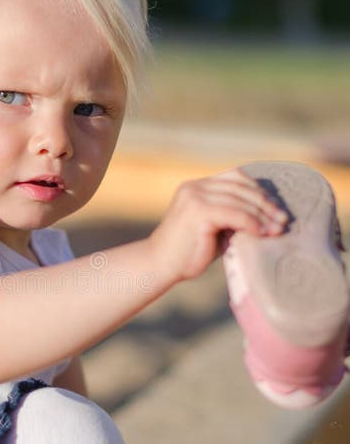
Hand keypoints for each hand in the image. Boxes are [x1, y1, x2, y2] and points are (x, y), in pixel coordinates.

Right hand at [149, 169, 288, 282]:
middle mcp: (195, 187)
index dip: (258, 190)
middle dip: (266, 204)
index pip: (235, 177)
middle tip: (284, 220)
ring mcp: (195, 197)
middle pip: (241, 187)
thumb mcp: (212, 228)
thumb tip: (266, 216)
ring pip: (241, 200)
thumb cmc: (187, 253)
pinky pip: (235, 214)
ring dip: (263, 215)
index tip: (275, 209)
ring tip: (278, 230)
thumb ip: (230, 216)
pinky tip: (262, 234)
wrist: (160, 266)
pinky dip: (252, 223)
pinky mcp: (198, 211)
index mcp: (196, 187)